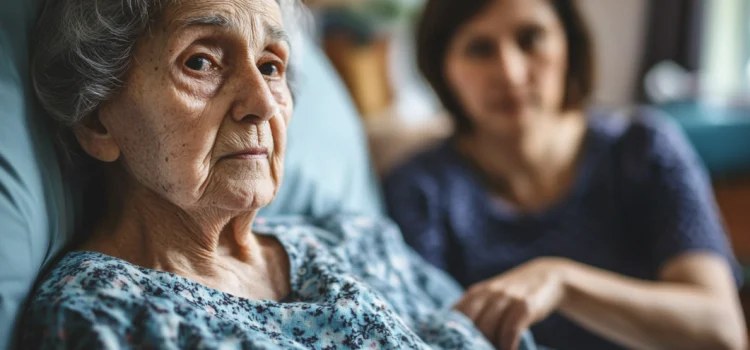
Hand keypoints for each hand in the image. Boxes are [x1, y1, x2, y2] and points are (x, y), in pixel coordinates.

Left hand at [454, 257, 571, 349]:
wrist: (548, 276)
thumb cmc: (514, 296)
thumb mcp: (491, 299)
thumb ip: (476, 313)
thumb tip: (458, 337)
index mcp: (475, 294)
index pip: (454, 315)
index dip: (450, 332)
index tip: (452, 344)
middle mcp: (487, 294)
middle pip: (469, 324)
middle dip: (470, 342)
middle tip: (473, 349)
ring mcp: (506, 298)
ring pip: (487, 328)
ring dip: (488, 346)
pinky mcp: (524, 305)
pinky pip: (510, 330)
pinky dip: (507, 345)